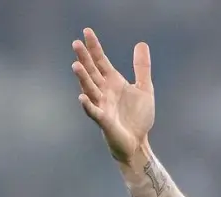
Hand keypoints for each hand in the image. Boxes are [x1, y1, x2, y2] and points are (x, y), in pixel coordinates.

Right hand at [71, 28, 154, 164]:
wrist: (138, 141)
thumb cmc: (138, 116)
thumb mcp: (145, 89)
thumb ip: (142, 68)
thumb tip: (141, 44)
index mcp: (113, 82)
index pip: (101, 61)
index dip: (94, 47)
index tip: (86, 31)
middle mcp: (104, 91)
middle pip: (92, 72)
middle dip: (84, 59)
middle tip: (76, 44)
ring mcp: (102, 105)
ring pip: (90, 89)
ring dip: (83, 78)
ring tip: (76, 65)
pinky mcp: (104, 121)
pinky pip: (94, 112)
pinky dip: (88, 105)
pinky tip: (82, 97)